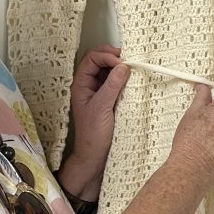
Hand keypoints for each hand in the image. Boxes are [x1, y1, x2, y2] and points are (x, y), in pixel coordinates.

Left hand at [61, 45, 129, 197]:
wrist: (95, 157)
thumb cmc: (93, 136)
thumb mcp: (102, 108)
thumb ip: (112, 86)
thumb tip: (123, 66)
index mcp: (80, 85)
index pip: (91, 59)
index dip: (106, 56)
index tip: (121, 62)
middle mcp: (89, 86)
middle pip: (99, 61)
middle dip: (113, 57)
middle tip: (129, 59)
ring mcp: (99, 92)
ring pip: (108, 71)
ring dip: (120, 67)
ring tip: (133, 67)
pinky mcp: (109, 100)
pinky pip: (116, 82)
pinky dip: (124, 78)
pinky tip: (133, 80)